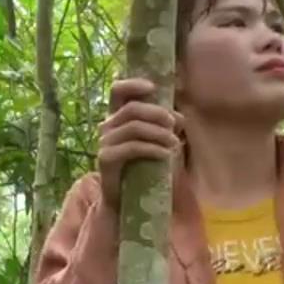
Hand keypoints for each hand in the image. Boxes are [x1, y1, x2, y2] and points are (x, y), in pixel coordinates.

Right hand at [97, 78, 181, 202]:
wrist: (125, 198)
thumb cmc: (140, 165)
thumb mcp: (153, 141)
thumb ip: (163, 126)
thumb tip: (179, 118)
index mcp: (116, 116)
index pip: (117, 90)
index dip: (133, 84)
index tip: (153, 87)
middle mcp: (107, 125)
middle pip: (132, 109)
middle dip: (157, 113)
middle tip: (174, 123)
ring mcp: (104, 142)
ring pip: (134, 127)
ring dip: (159, 133)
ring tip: (175, 142)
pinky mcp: (106, 158)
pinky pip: (132, 147)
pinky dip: (153, 149)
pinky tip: (167, 155)